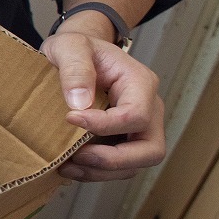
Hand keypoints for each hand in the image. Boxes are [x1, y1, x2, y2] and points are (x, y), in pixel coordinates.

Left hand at [39, 31, 163, 181]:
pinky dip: (96, 172)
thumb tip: (79, 103)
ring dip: (102, 171)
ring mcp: (139, 127)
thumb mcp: (70, 46)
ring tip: (67, 166)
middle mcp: (148, 108)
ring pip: (136, 165)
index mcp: (140, 83)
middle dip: (114, 161)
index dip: (103, 125)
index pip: (135, 116)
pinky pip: (119, 166)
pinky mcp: (124, 140)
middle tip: (77, 157)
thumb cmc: (77, 47)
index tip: (69, 118)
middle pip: (150, 150)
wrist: (77, 52)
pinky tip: (70, 167)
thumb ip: (75, 69)